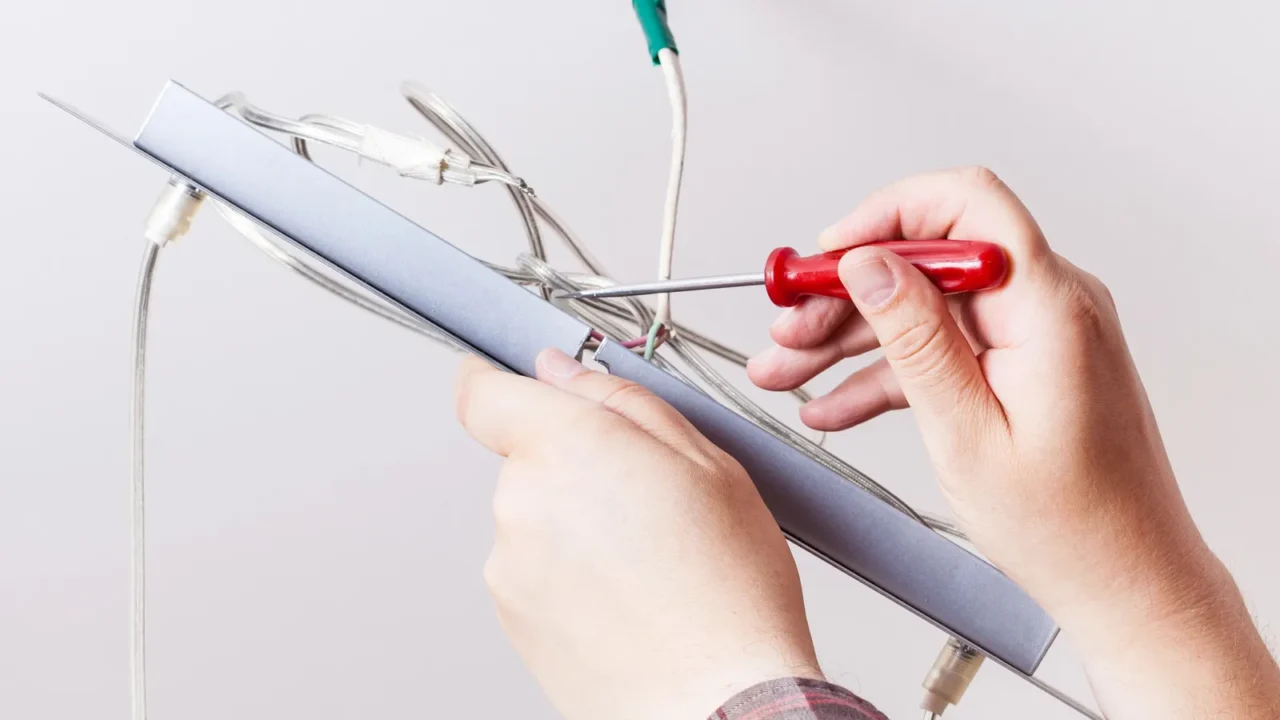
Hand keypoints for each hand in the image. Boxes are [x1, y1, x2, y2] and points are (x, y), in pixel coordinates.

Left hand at [454, 349, 821, 719]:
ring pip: (536, 516)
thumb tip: (563, 371)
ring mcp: (510, 565)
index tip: (509, 379)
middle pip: (527, 457)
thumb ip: (622, 400)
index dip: (494, 379)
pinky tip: (628, 597)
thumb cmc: (728, 592)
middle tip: (648, 499)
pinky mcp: (513, 616)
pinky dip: (570, 574)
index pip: (484, 393)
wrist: (718, 700)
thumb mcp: (707, 463)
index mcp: (567, 446)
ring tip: (648, 563)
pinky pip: (534, 569)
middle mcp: (521, 501)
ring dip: (577, 524)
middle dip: (577, 465)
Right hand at [748, 167, 1279, 718]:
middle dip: (847, 291)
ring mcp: (1038, 333)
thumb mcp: (967, 432)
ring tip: (788, 369)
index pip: (965, 204)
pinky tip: (835, 402)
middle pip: (928, 261)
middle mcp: (1049, 305)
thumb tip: (869, 264)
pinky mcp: (1025, 363)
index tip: (825, 255)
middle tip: (788, 329)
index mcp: (1048, 307)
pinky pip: (944, 347)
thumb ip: (916, 338)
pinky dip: (887, 371)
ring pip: (924, 307)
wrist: (1126, 580)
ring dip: (851, 337)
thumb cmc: (1069, 527)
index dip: (884, 216)